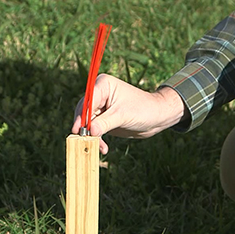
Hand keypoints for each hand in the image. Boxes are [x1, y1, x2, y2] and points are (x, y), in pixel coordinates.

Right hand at [72, 74, 187, 153]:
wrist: (157, 118)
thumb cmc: (143, 109)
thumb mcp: (123, 116)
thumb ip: (105, 123)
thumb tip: (89, 131)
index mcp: (103, 85)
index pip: (87, 100)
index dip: (81, 116)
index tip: (78, 129)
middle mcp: (99, 94)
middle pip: (83, 112)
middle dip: (85, 128)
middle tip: (85, 141)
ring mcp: (101, 107)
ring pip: (87, 123)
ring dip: (91, 136)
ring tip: (100, 147)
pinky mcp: (103, 119)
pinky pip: (94, 130)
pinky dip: (97, 139)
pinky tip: (103, 148)